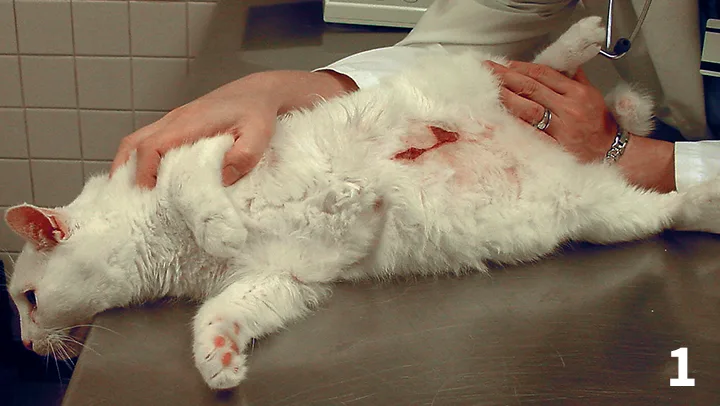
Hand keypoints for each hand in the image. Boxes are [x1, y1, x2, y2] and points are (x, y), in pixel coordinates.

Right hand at [111, 70, 356, 187]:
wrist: (258, 91)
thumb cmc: (258, 112)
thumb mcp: (258, 135)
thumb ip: (242, 157)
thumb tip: (219, 180)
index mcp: (190, 123)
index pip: (154, 146)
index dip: (144, 172)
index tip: (145, 196)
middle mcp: (176, 120)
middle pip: (134, 143)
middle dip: (125, 171)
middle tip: (126, 200)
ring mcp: (174, 121)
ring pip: (137, 140)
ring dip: (129, 165)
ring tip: (130, 194)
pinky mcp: (178, 125)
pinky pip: (149, 140)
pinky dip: (140, 158)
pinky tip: (147, 178)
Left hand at [485, 61, 616, 162]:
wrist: (611, 152)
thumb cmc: (599, 124)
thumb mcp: (591, 94)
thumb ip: (573, 78)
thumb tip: (557, 64)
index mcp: (577, 93)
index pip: (543, 74)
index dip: (521, 67)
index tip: (505, 64)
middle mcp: (569, 108)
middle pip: (532, 88)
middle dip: (507, 77)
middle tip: (488, 70)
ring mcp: (561, 128)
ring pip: (529, 109)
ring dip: (507, 97)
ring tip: (490, 89)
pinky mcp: (555, 146)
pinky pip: (531, 132)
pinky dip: (515, 123)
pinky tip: (500, 117)